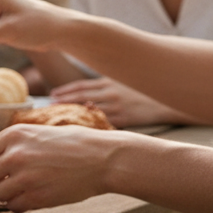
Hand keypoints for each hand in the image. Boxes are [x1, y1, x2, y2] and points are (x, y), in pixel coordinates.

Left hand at [0, 124, 121, 211]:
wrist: (103, 158)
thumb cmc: (73, 144)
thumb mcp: (37, 133)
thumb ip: (12, 145)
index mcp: (13, 135)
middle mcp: (15, 155)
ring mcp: (26, 177)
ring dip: (3, 197)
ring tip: (18, 192)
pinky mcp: (38, 196)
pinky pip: (14, 206)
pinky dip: (17, 206)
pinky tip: (29, 199)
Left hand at [51, 77, 174, 127]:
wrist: (164, 101)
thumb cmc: (138, 92)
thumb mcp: (119, 82)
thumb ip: (99, 86)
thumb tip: (74, 92)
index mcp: (107, 82)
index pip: (80, 86)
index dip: (64, 91)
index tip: (52, 95)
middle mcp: (110, 93)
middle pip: (79, 97)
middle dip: (62, 102)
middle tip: (48, 108)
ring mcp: (117, 106)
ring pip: (88, 110)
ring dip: (72, 114)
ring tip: (58, 119)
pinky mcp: (124, 119)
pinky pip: (102, 122)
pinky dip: (89, 125)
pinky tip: (78, 129)